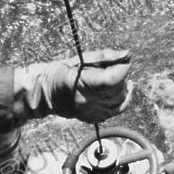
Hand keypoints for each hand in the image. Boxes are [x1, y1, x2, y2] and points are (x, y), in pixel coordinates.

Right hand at [13, 49, 132, 123]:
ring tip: (118, 78)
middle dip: (122, 76)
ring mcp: (90, 112)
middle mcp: (86, 101)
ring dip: (123, 88)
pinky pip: (116, 111)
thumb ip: (104, 56)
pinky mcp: (93, 118)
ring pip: (119, 101)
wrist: (45, 94)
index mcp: (79, 83)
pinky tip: (121, 91)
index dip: (122, 68)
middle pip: (117, 90)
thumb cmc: (61, 71)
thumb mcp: (80, 59)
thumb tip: (127, 55)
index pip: (112, 79)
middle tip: (116, 67)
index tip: (122, 61)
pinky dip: (122, 101)